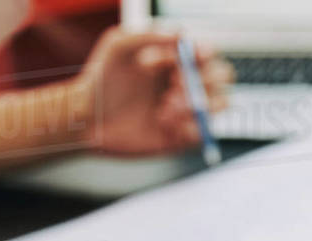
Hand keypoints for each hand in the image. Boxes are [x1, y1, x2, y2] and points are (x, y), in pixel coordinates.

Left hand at [75, 27, 232, 155]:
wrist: (88, 120)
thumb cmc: (101, 80)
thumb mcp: (118, 45)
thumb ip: (149, 34)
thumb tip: (182, 34)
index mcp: (175, 59)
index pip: (208, 52)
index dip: (207, 52)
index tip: (195, 56)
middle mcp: (186, 83)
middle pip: (223, 77)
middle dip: (204, 80)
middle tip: (173, 86)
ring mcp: (187, 111)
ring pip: (220, 104)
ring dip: (197, 104)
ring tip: (165, 108)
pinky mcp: (183, 136)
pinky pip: (205, 132)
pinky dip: (191, 127)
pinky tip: (165, 123)